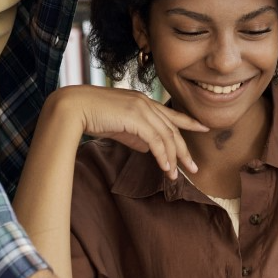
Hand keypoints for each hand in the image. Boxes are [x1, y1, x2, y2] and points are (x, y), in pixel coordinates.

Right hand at [47, 85, 205, 178]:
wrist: (73, 107)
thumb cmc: (92, 116)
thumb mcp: (119, 126)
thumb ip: (135, 136)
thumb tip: (149, 148)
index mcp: (142, 102)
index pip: (171, 113)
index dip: (189, 121)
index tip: (204, 127)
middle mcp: (145, 103)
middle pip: (173, 128)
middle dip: (185, 150)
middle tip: (194, 168)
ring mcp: (141, 108)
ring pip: (166, 136)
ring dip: (173, 158)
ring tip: (175, 175)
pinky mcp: (135, 118)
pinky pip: (156, 140)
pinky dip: (162, 156)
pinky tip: (165, 168)